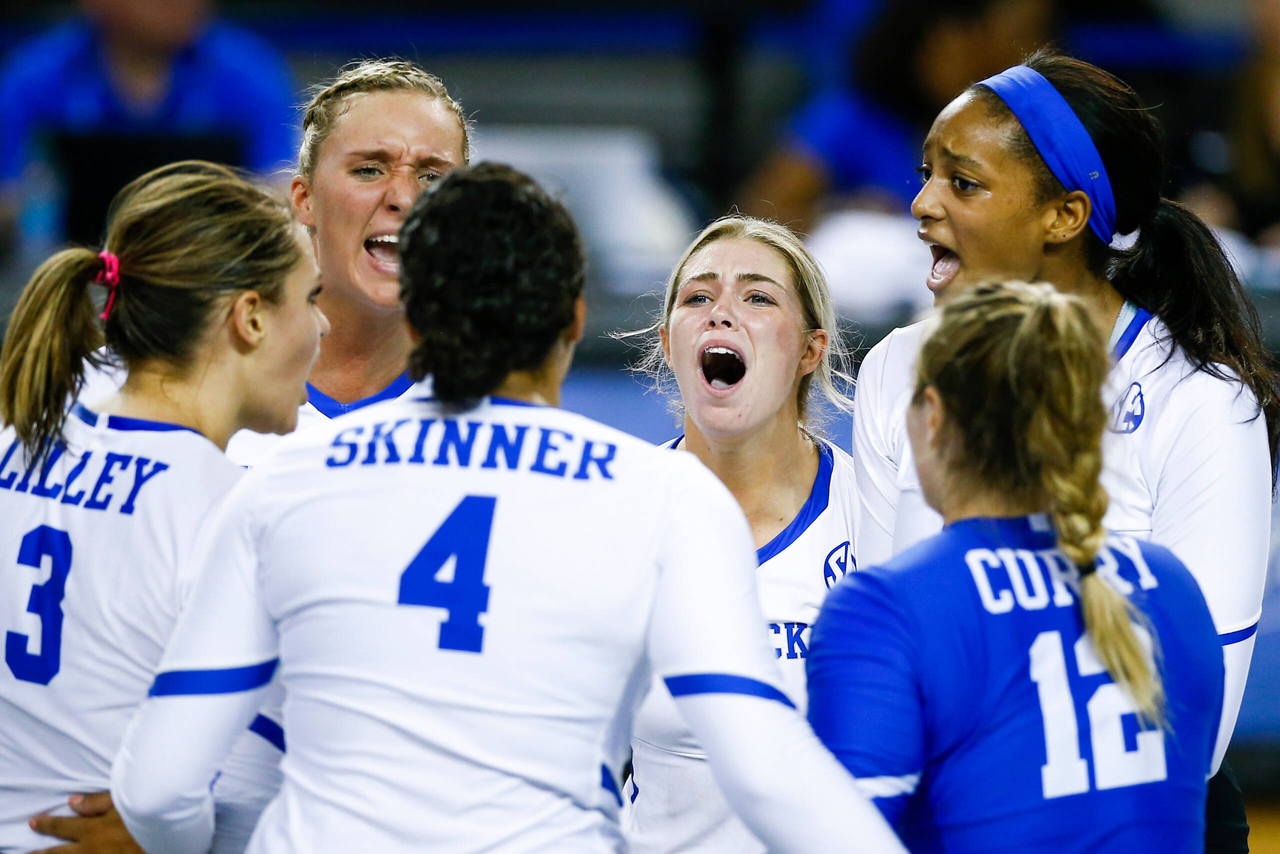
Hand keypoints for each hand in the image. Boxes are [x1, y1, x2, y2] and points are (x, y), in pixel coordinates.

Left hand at [29, 792, 144, 853]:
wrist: (168, 834)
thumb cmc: (147, 812)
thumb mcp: (123, 800)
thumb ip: (97, 802)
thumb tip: (72, 803)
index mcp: (93, 830)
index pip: (62, 827)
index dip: (46, 824)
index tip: (34, 822)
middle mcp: (92, 850)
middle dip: (41, 853)